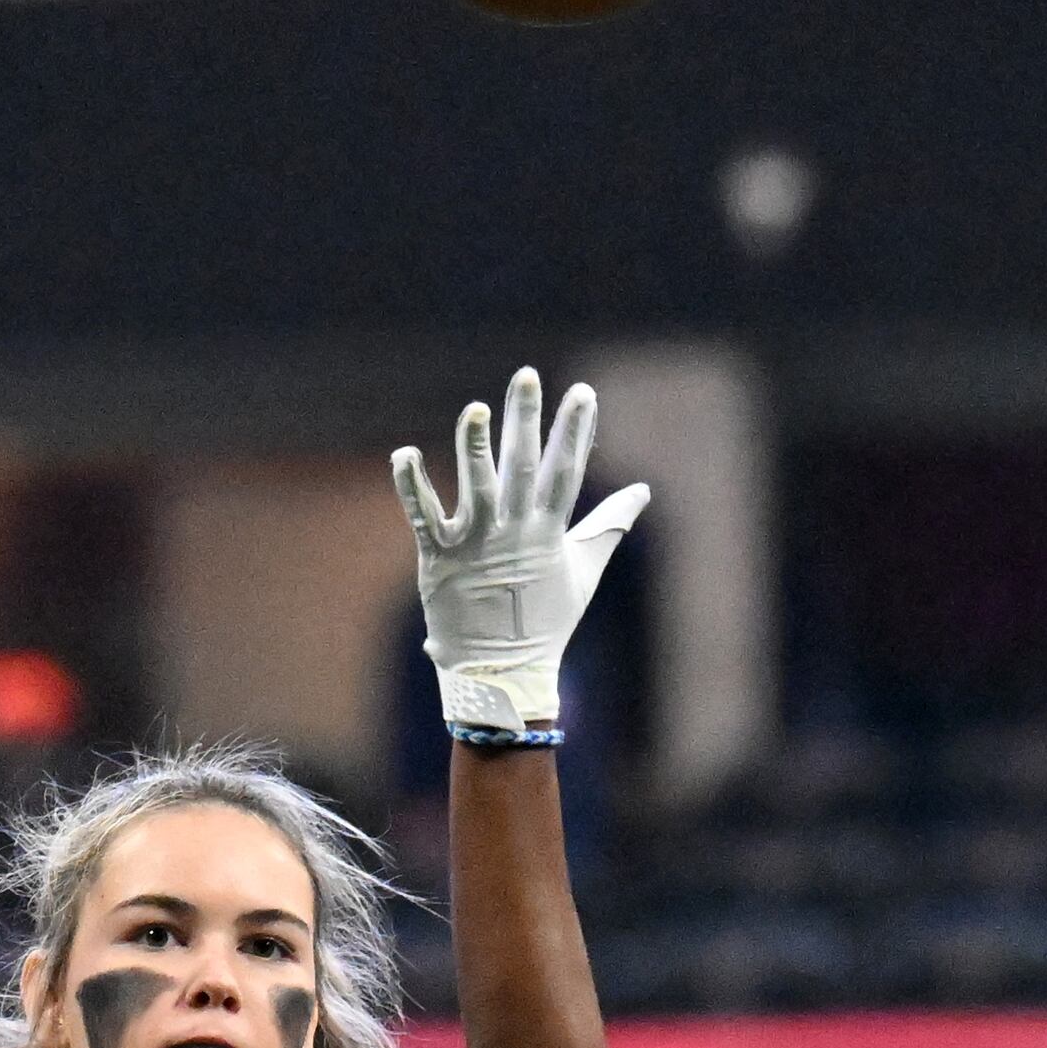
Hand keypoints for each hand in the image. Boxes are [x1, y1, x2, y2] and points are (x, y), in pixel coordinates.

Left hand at [393, 366, 651, 736]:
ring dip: (474, 447)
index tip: (583, 392)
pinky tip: (403, 453)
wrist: (500, 673)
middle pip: (523, 467)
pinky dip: (412, 486)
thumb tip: (643, 490)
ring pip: (475, 487)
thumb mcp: (584, 570)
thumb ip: (610, 524)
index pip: (566, 471)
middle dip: (526, 421)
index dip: (576, 431)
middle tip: (527, 375)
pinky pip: (424, 517)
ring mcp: (476, 544)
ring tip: (476, 409)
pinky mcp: (440, 558)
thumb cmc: (544, 621)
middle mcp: (514, 531)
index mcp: (548, 531)